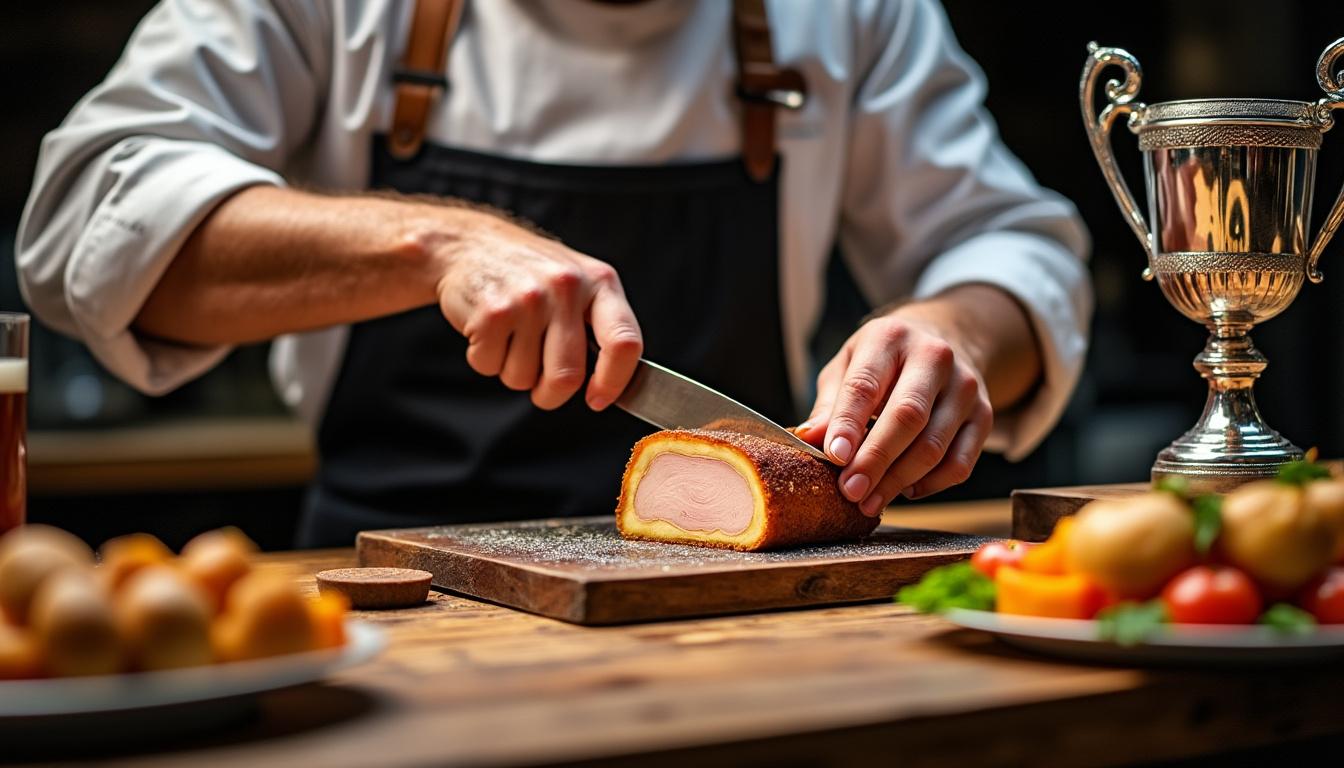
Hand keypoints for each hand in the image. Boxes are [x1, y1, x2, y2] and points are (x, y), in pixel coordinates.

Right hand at [430, 209, 642, 410]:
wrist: (469, 243)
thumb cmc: (530, 273)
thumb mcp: (578, 283)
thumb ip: (599, 326)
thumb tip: (609, 385)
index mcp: (600, 281)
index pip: (624, 342)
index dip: (614, 382)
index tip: (598, 398)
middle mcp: (566, 287)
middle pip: (567, 377)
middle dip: (550, 394)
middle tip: (540, 383)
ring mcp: (528, 299)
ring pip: (523, 379)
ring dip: (514, 372)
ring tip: (511, 337)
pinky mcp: (491, 312)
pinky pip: (490, 367)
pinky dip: (486, 360)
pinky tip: (489, 329)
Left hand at [795, 311, 992, 516]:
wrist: (941, 342)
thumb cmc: (883, 361)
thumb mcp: (848, 367)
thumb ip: (830, 404)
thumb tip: (809, 439)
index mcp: (890, 338)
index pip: (866, 385)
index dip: (848, 424)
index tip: (834, 457)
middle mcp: (935, 357)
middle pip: (907, 417)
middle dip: (876, 460)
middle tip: (851, 491)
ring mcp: (965, 387)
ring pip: (934, 445)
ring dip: (899, 480)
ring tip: (870, 501)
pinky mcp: (984, 415)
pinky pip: (960, 463)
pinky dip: (932, 485)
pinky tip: (906, 490)